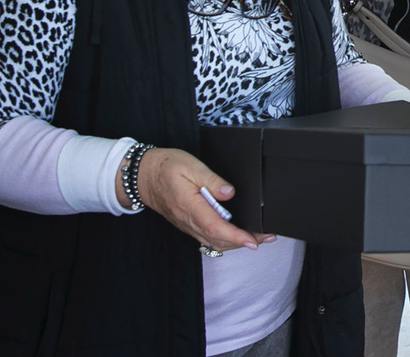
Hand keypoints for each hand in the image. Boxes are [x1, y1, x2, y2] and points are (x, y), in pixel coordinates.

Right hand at [131, 147, 274, 252]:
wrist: (142, 175)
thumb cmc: (166, 167)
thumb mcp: (190, 165)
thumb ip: (211, 180)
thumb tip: (230, 192)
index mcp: (190, 206)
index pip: (216, 228)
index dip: (236, 237)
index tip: (253, 240)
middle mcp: (188, 220)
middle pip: (219, 240)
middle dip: (244, 242)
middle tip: (266, 237)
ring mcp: (187, 224)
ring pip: (213, 242)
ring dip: (236, 243)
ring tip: (258, 237)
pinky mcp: (187, 223)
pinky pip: (207, 237)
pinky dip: (224, 239)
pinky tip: (236, 235)